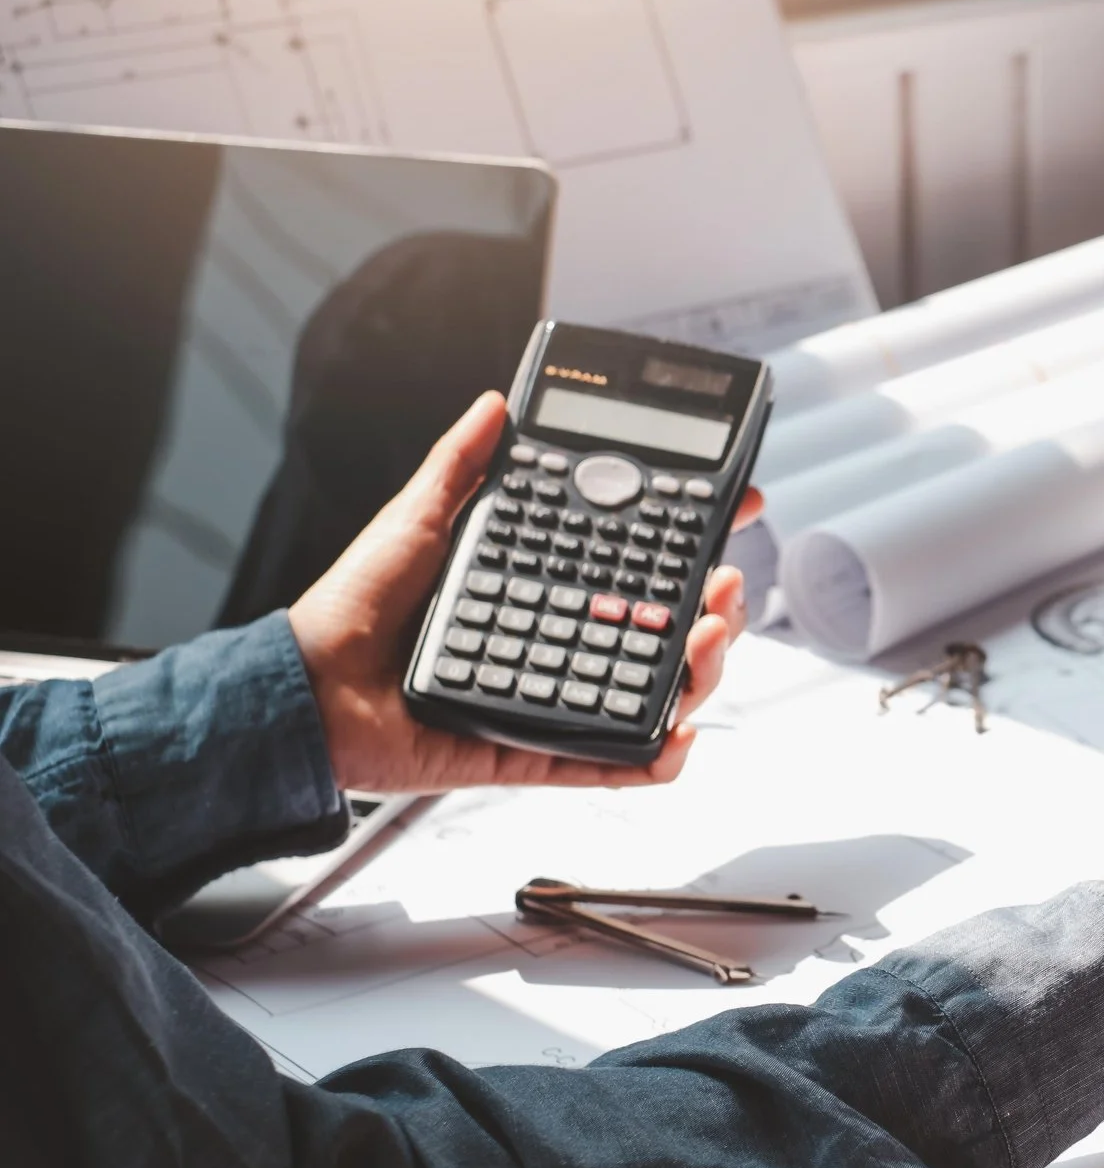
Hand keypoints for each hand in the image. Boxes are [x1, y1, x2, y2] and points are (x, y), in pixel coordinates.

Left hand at [288, 392, 765, 794]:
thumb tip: (493, 405)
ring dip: (698, 669)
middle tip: (724, 583)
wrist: (307, 691)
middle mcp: (556, 642)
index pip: (635, 565)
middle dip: (714, 607)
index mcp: (538, 589)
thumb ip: (459, 465)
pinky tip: (678, 731)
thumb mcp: (416, 522)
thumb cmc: (350, 612)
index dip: (689, 543)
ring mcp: (553, 697)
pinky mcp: (537, 751)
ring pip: (653, 691)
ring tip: (705, 637)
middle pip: (664, 630)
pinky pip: (612, 762)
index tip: (731, 510)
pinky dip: (656, 755)